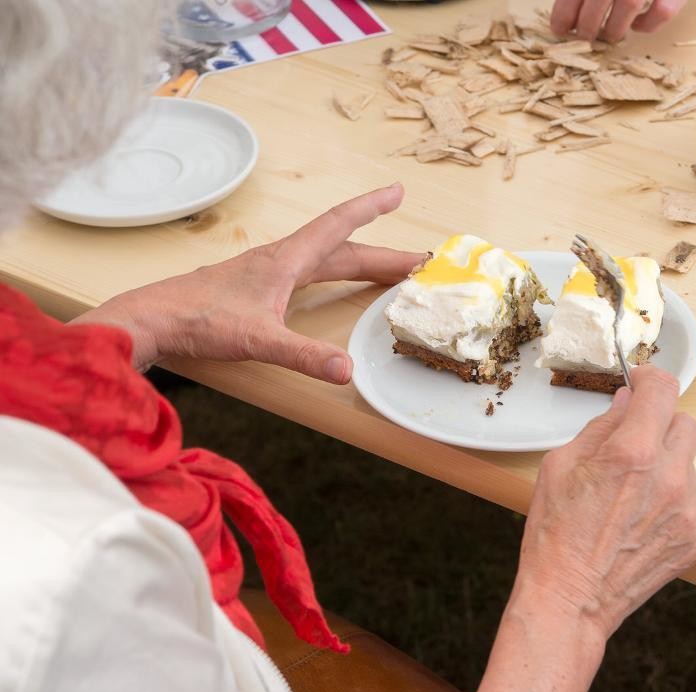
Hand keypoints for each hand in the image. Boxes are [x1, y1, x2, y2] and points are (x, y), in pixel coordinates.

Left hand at [71, 184, 421, 382]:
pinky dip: (332, 273)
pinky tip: (331, 283)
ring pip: (324, 261)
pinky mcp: (255, 289)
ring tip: (386, 272)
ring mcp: (266, 274)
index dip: (369, 208)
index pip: (337, 227)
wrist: (151, 320)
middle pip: (341, 249)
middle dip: (381, 253)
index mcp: (284, 262)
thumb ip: (303, 355)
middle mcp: (279, 261)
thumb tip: (347, 369)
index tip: (396, 191)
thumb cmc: (198, 321)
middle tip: (416, 261)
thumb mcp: (257, 340)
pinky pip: (307, 273)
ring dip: (358, 262)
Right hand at [477, 365, 695, 691]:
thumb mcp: (561, 464)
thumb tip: (627, 401)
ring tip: (627, 494)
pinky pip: (689, 501)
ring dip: (664, 465)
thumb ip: (601, 427)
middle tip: (631, 442)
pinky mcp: (694, 538)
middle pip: (685, 423)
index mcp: (633, 451)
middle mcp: (669, 476)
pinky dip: (668, 502)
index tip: (641, 384)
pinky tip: (637, 522)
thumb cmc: (555, 533)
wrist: (570, 600)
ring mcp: (687, 510)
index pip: (664, 389)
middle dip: (659, 424)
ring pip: (688, 464)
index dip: (651, 379)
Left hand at [550, 0, 685, 41]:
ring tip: (609, 34)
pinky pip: (662, 12)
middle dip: (586, 27)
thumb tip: (567, 6)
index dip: (564, 13)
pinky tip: (637, 25)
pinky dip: (647, 25)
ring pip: (628, 7)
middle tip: (585, 36)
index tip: (559, 28)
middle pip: (597, 2)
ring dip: (613, 30)